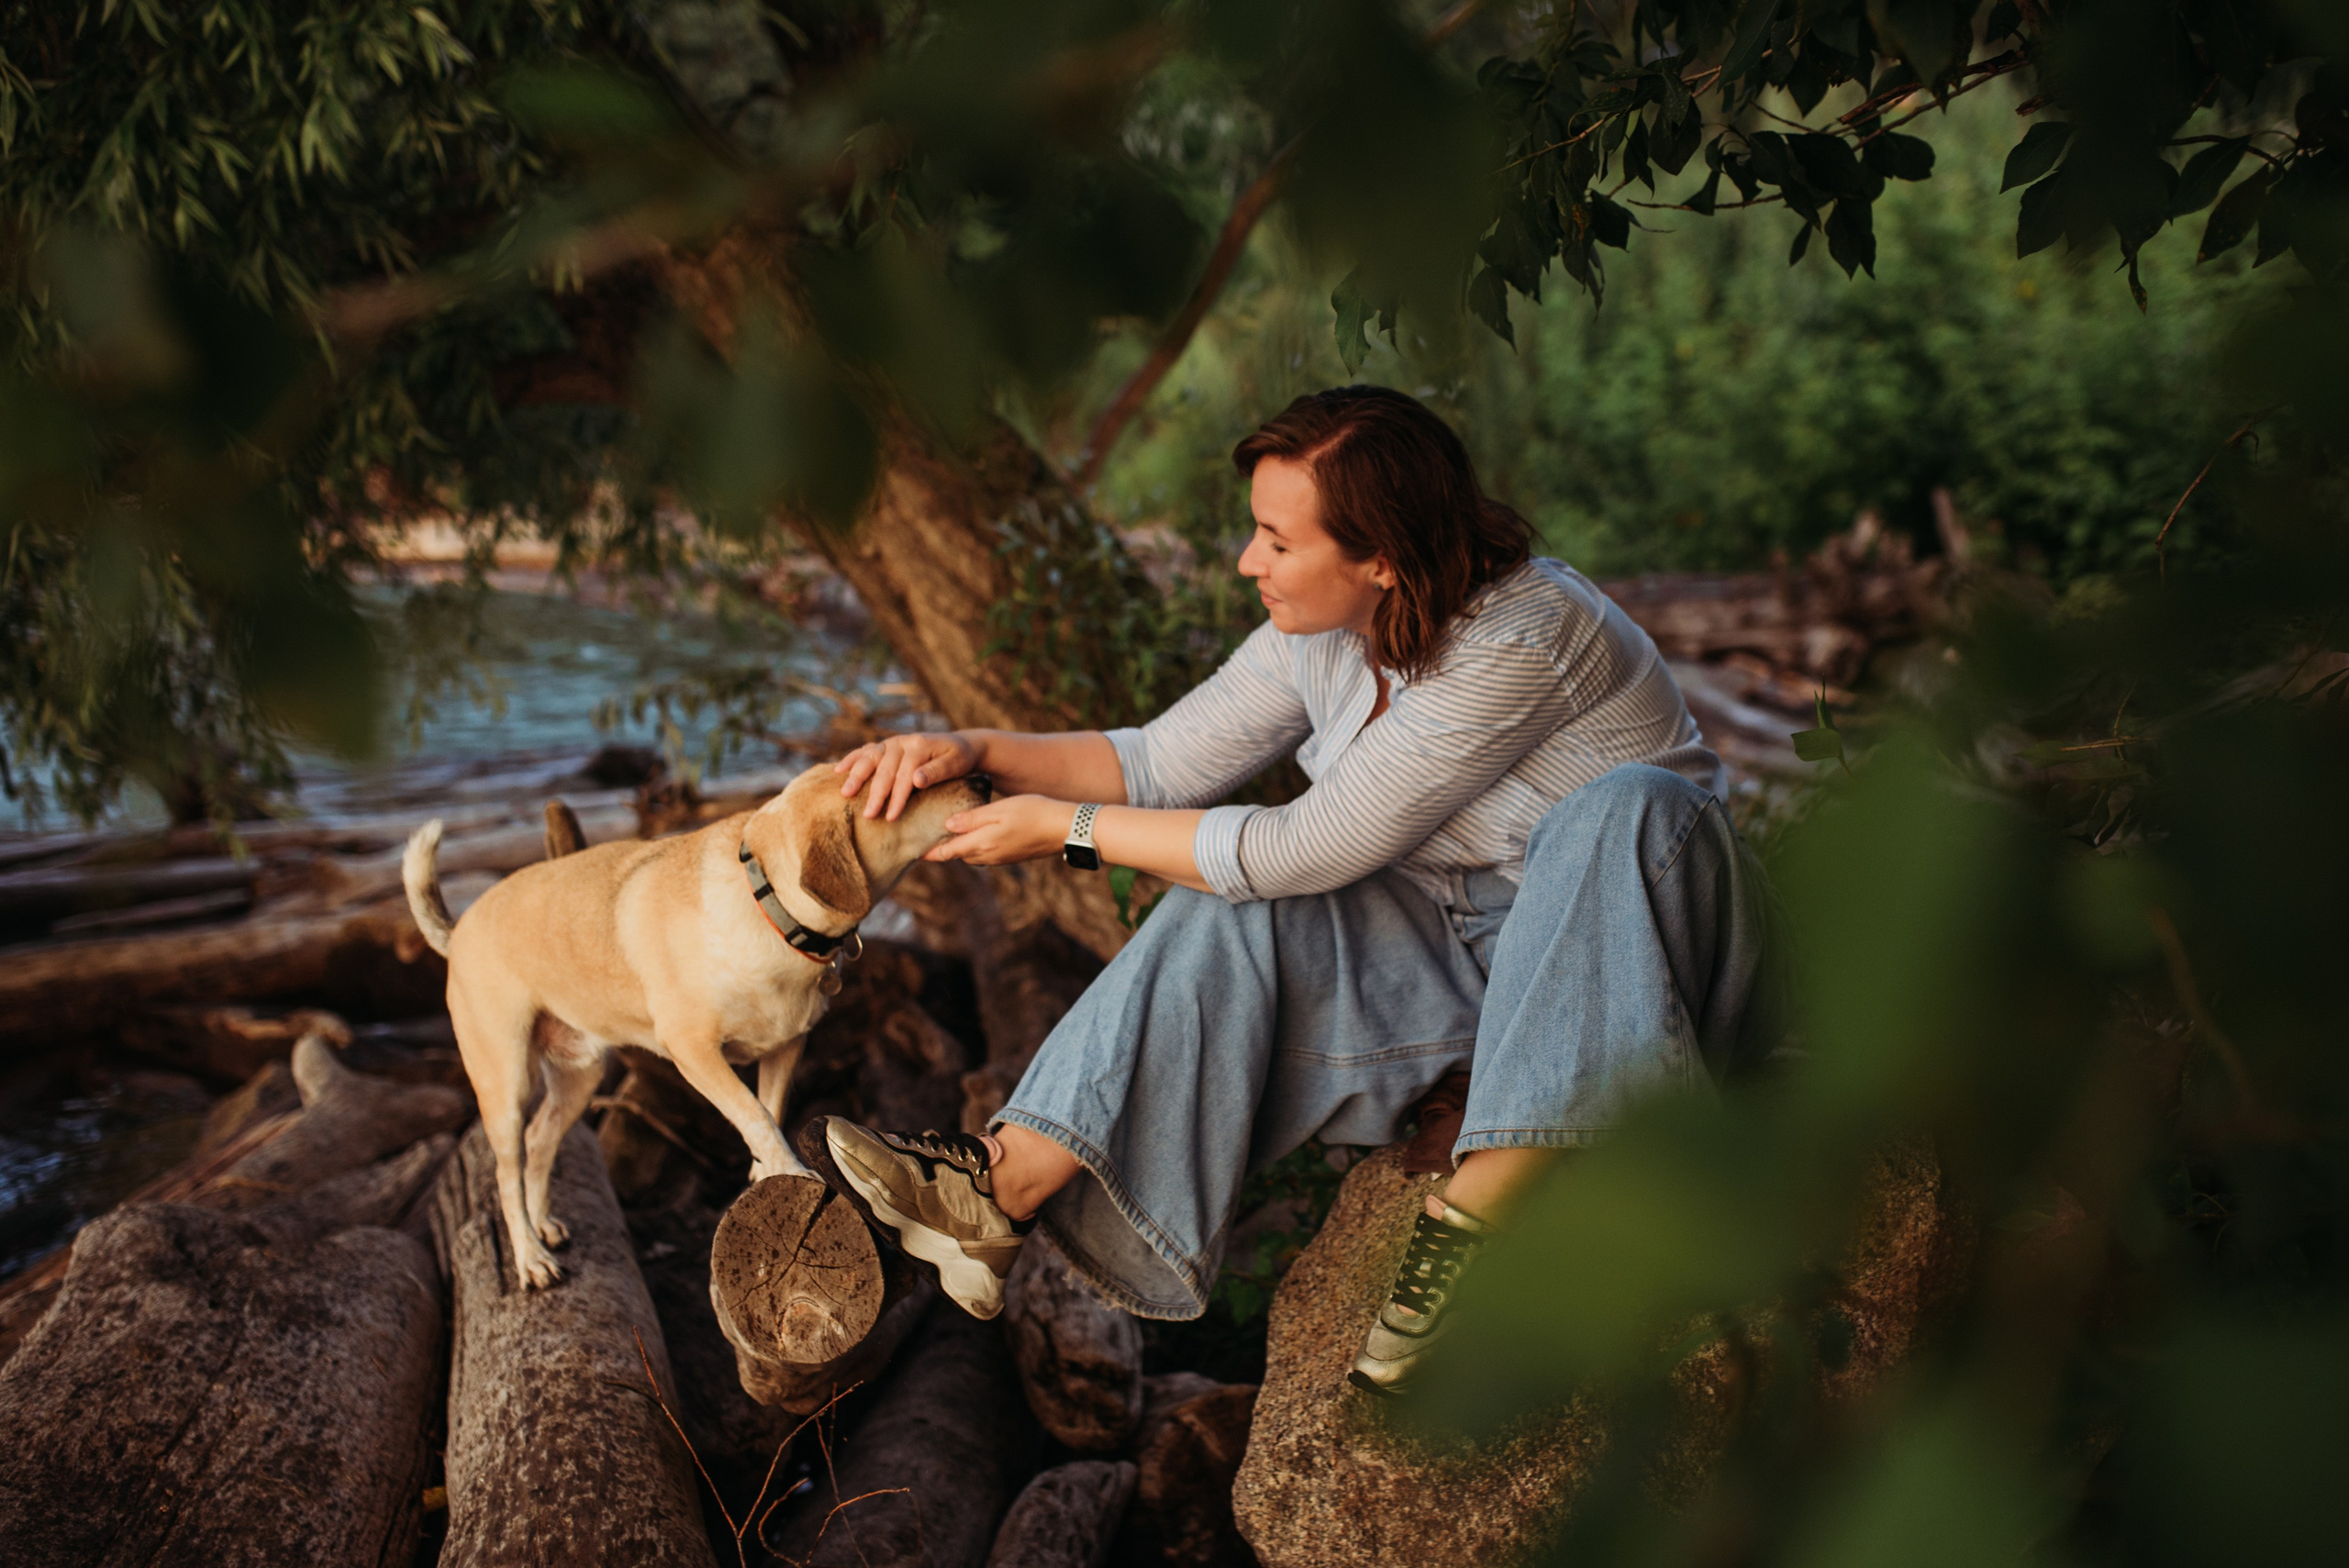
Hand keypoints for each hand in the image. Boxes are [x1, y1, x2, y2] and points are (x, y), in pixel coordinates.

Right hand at [834, 732, 980, 819]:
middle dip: (875, 793)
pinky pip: (865, 751)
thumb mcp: (956, 764)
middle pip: (884, 769)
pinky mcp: (886, 746)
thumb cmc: (959, 758)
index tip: (891, 817)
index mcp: (919, 745)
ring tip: (845, 794)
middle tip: (868, 815)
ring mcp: (892, 742)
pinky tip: (838, 771)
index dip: (897, 797)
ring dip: (857, 775)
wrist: (959, 745)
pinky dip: (851, 759)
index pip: (905, 775)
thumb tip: (916, 780)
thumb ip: (937, 771)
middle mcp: (902, 741)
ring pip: (870, 758)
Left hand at [923, 795, 1076, 866]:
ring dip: (958, 847)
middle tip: (924, 836)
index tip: (910, 849)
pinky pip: (985, 852)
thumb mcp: (998, 810)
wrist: (1064, 828)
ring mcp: (1001, 857)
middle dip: (940, 849)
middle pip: (956, 854)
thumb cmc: (1032, 812)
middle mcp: (988, 856)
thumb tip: (947, 825)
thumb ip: (971, 818)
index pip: (945, 852)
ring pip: (971, 854)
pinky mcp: (1011, 854)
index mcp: (981, 844)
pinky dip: (974, 845)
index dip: (927, 852)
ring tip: (946, 834)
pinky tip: (975, 832)